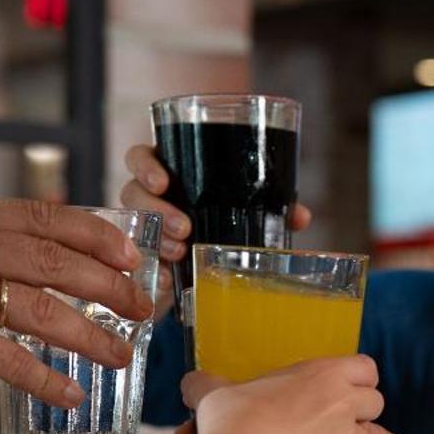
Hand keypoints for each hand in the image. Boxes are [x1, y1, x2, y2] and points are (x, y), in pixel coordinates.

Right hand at [0, 199, 154, 415]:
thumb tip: (74, 254)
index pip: (44, 217)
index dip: (98, 236)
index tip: (133, 258)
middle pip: (54, 262)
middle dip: (109, 287)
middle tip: (143, 310)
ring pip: (44, 310)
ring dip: (92, 337)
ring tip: (122, 356)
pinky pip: (15, 359)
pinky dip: (49, 379)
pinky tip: (73, 393)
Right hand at [120, 143, 315, 265]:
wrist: (202, 274)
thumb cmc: (220, 230)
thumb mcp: (243, 217)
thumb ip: (270, 212)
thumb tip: (300, 215)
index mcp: (170, 175)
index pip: (140, 157)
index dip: (145, 165)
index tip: (163, 182)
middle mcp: (148, 198)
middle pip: (133, 190)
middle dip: (158, 208)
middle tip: (185, 228)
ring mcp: (141, 227)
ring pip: (137, 225)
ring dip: (160, 238)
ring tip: (181, 251)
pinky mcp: (142, 258)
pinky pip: (138, 259)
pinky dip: (155, 267)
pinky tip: (169, 276)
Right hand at [183, 356, 382, 433]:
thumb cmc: (233, 422)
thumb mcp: (216, 393)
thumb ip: (209, 385)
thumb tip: (192, 383)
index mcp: (321, 375)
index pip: (364, 367)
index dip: (358, 378)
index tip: (340, 388)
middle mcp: (341, 405)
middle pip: (376, 401)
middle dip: (361, 412)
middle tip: (335, 421)